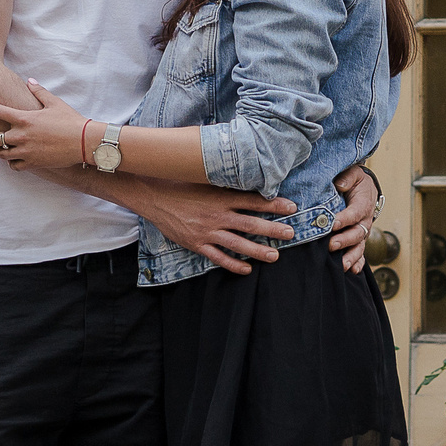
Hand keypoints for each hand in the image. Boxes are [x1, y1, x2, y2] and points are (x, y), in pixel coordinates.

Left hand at [0, 79, 87, 170]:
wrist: (83, 142)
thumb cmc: (70, 120)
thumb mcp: (54, 102)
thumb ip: (39, 91)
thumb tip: (29, 81)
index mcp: (24, 119)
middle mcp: (21, 136)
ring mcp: (25, 151)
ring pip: (1, 154)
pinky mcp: (33, 163)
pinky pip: (14, 165)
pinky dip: (11, 163)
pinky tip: (11, 160)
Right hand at [132, 179, 297, 275]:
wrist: (154, 195)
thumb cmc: (180, 183)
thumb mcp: (205, 178)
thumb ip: (225, 182)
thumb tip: (247, 176)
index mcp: (221, 197)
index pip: (253, 200)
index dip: (274, 204)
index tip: (292, 207)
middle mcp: (217, 215)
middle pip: (251, 224)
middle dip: (273, 229)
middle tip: (290, 233)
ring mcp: (207, 231)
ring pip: (238, 244)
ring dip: (258, 251)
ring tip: (274, 256)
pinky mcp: (197, 244)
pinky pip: (218, 257)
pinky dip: (233, 264)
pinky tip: (246, 269)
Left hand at [328, 165, 380, 274]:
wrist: (366, 190)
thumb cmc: (357, 182)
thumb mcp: (354, 174)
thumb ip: (348, 177)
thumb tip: (340, 184)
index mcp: (363, 204)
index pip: (355, 213)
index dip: (345, 218)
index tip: (332, 223)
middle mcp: (365, 221)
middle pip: (357, 233)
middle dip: (344, 240)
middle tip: (331, 245)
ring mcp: (363, 232)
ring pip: (359, 246)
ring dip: (351, 257)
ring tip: (342, 266)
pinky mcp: (359, 240)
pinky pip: (361, 253)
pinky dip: (358, 263)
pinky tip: (353, 271)